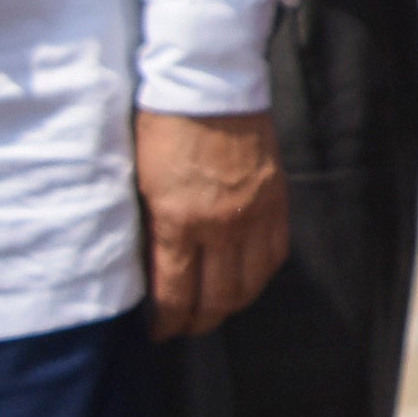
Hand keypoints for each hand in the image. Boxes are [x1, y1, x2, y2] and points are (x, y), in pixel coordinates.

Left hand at [134, 105, 286, 336]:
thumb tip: (154, 271)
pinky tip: (246, 278)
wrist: (208, 84)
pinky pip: (274, 255)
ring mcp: (255, 215)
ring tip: (215, 309)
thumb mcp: (141, 184)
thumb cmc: (162, 127)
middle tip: (185, 327)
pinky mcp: (277, 201)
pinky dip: (259, 275)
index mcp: (179, 221)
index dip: (167, 322)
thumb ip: (152, 231)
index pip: (176, 294)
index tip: (157, 331)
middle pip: (218, 298)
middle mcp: (222, 226)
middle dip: (199, 322)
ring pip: (251, 284)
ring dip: (232, 304)